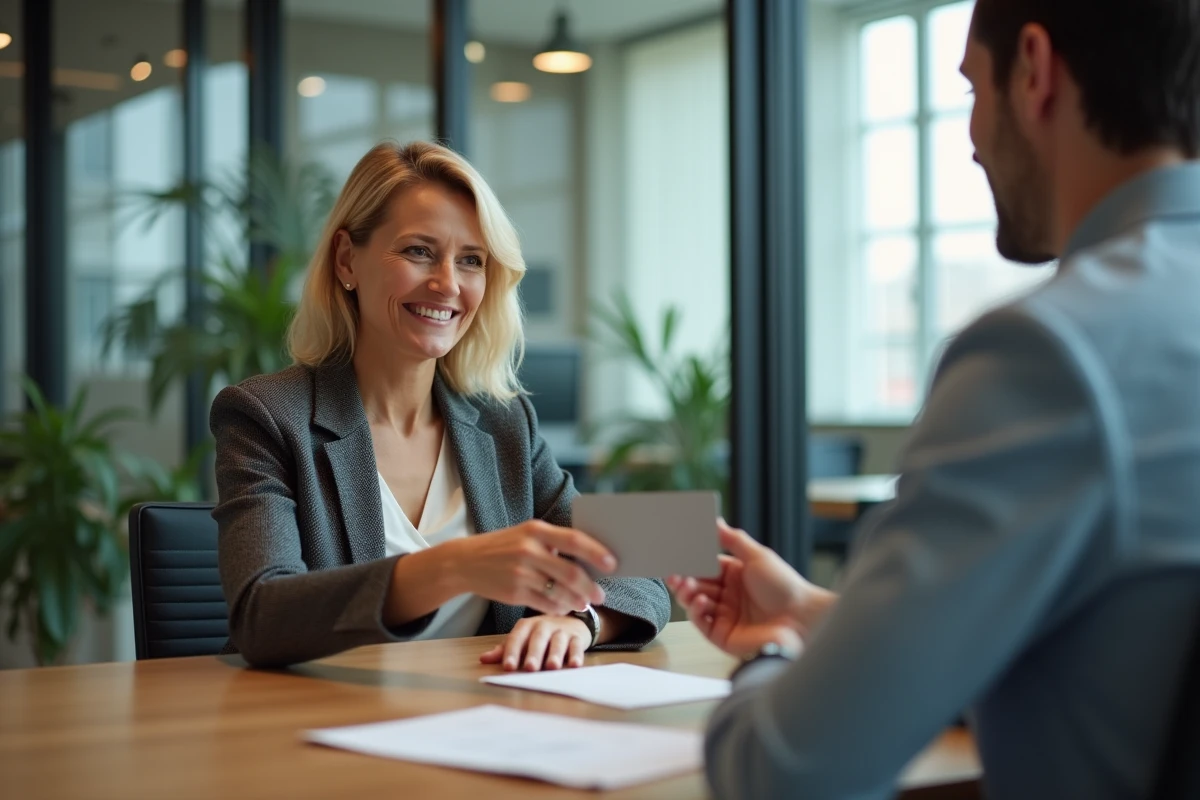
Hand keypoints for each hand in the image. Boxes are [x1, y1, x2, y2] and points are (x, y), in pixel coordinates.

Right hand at [447, 520, 615, 616]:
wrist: (466, 561)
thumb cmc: (505, 546)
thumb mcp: (526, 534)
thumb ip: (554, 543)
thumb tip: (590, 559)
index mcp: (536, 530)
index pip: (574, 540)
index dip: (596, 553)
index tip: (613, 563)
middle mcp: (529, 550)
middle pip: (571, 572)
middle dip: (591, 587)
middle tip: (601, 595)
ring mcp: (520, 573)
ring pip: (560, 592)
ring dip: (577, 601)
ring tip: (584, 603)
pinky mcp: (514, 592)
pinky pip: (545, 604)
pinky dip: (559, 607)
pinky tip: (564, 606)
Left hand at [479, 616, 590, 670]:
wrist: (571, 622)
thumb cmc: (541, 634)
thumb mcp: (522, 639)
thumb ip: (505, 650)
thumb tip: (483, 659)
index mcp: (526, 626)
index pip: (516, 638)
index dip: (511, 652)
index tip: (508, 667)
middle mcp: (543, 626)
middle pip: (538, 638)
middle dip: (534, 653)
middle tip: (530, 668)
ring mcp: (561, 630)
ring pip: (558, 641)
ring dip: (555, 654)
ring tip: (552, 667)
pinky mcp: (577, 637)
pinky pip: (577, 645)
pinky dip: (577, 654)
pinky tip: (575, 664)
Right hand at [667, 520, 835, 658]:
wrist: (801, 618)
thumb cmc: (784, 586)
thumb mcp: (757, 556)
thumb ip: (732, 539)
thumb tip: (715, 520)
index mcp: (734, 575)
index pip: (704, 566)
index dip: (689, 561)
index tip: (674, 553)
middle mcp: (727, 596)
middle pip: (696, 585)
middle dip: (682, 578)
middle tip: (673, 572)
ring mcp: (724, 616)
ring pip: (694, 603)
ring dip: (686, 593)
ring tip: (686, 584)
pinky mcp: (722, 635)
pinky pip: (701, 623)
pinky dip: (695, 611)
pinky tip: (699, 600)